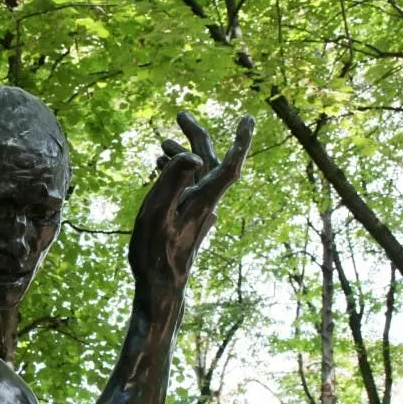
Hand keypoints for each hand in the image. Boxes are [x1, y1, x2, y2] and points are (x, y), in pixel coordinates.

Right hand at [128, 112, 252, 302]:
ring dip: (183, 157)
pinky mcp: (191, 222)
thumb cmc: (154, 253)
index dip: (240, 140)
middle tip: (180, 114)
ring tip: (161, 143)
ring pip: (197, 176)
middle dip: (196, 137)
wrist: (161, 288)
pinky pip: (189, 189)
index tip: (248, 118)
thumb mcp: (156, 213)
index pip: (228, 164)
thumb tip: (191, 156)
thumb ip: (172, 181)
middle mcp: (206, 204)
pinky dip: (177, 174)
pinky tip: (162, 171)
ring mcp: (199, 214)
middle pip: (208, 163)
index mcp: (203, 199)